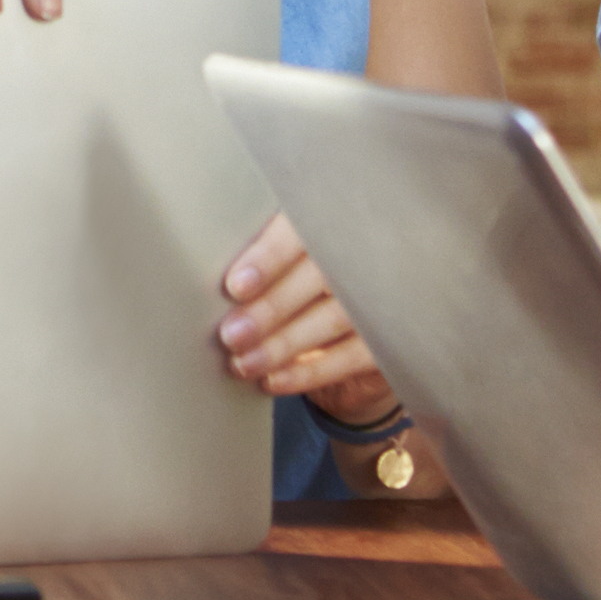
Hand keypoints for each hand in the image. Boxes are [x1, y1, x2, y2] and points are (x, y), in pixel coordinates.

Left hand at [215, 213, 393, 416]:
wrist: (352, 338)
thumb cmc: (300, 287)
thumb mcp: (281, 263)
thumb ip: (259, 256)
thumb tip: (209, 273)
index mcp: (334, 220)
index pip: (305, 228)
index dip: (271, 255)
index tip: (237, 285)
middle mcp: (365, 253)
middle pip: (320, 275)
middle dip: (271, 307)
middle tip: (231, 334)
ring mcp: (383, 296)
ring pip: (333, 317)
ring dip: (283, 344)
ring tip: (244, 363)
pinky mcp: (391, 339)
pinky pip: (349, 357)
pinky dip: (308, 372)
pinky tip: (274, 380)